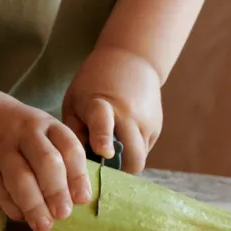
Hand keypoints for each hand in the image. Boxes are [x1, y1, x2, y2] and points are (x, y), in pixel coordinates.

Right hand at [0, 91, 92, 230]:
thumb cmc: (15, 130)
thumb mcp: (39, 131)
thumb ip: (58, 158)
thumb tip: (76, 199)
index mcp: (45, 125)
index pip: (68, 148)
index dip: (78, 175)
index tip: (83, 199)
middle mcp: (24, 133)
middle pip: (45, 162)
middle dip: (56, 190)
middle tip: (63, 214)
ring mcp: (0, 149)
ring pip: (20, 178)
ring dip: (34, 205)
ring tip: (43, 225)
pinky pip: (0, 190)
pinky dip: (13, 206)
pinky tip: (22, 215)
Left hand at [62, 46, 162, 173]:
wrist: (130, 60)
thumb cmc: (93, 84)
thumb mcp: (74, 101)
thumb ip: (74, 131)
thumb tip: (75, 164)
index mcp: (101, 104)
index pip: (103, 122)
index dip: (103, 138)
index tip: (104, 152)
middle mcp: (128, 115)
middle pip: (131, 157)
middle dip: (117, 170)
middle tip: (101, 167)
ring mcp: (146, 122)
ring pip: (140, 158)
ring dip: (125, 161)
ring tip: (110, 148)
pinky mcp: (157, 127)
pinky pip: (144, 150)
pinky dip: (132, 151)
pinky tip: (122, 136)